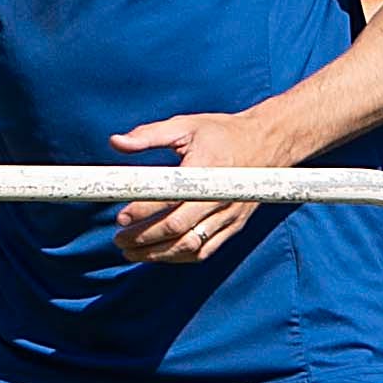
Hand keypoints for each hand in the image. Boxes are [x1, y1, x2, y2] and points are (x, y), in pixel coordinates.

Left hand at [109, 102, 294, 262]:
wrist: (267, 144)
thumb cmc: (223, 133)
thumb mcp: (185, 125)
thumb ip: (149, 135)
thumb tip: (116, 142)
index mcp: (206, 170)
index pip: (169, 198)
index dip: (142, 211)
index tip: (121, 217)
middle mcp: (219, 196)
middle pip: (177, 228)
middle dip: (144, 238)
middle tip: (119, 240)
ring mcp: (229, 215)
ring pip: (190, 245)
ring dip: (159, 253)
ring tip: (133, 253)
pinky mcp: (234, 226)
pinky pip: (205, 250)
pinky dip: (180, 256)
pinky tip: (160, 254)